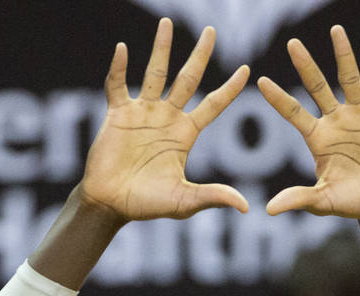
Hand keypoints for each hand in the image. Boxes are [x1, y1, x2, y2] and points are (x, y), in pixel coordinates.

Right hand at [81, 18, 249, 221]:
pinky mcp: (118, 113)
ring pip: (155, 73)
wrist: (112, 204)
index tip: (247, 69)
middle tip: (211, 31)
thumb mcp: (185, 201)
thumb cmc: (148, 205)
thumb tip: (245, 208)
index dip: (229, 89)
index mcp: (185, 135)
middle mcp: (167, 118)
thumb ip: (213, 197)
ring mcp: (142, 112)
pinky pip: (117, 84)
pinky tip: (122, 49)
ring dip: (161, 49)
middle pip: (187, 79)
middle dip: (200, 56)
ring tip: (167, 23)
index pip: (213, 105)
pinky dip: (119, 68)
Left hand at [258, 25, 359, 218]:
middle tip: (292, 43)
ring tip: (336, 30)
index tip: (260, 81)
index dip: (278, 99)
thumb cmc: (352, 203)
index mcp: (318, 138)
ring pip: (349, 78)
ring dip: (343, 54)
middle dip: (306, 65)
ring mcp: (359, 114)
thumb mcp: (324, 202)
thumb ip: (300, 199)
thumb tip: (269, 209)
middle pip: (317, 86)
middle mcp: (336, 120)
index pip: (294, 113)